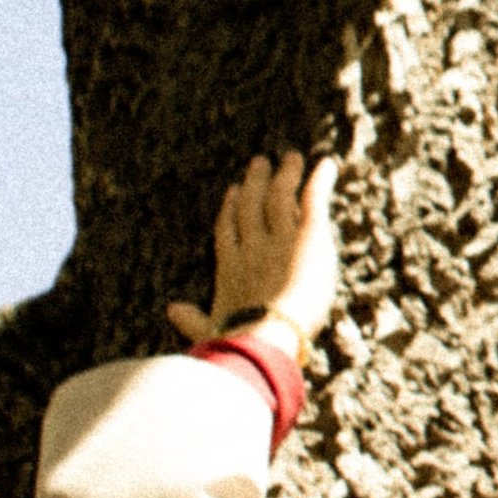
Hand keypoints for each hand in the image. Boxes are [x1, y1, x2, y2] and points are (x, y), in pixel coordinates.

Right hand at [169, 151, 342, 356]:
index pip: (228, 230)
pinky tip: (326, 164)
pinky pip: (313, 199)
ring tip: (291, 157)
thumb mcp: (211, 331)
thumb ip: (194, 320)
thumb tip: (170, 310)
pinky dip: (320, 179)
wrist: (266, 334)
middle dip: (255, 184)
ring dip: (286, 175)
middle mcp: (252, 246)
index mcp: (229, 267)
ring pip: (280, 196)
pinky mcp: (309, 234)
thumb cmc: (237, 340)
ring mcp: (280, 237)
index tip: (232, 191)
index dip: (230, 209)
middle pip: (252, 206)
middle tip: (259, 163)